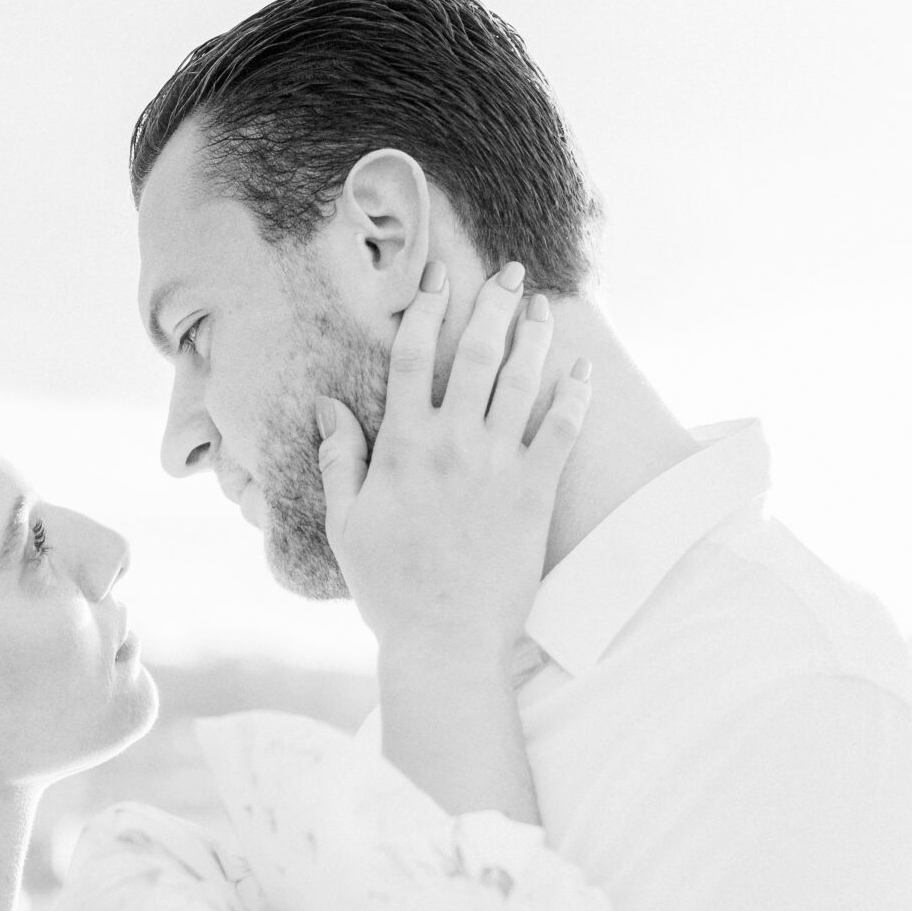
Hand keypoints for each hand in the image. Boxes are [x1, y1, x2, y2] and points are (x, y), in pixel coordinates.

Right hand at [318, 259, 591, 666]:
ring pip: (522, 380)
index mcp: (403, 446)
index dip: (425, 310)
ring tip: (541, 305)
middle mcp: (454, 443)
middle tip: (508, 273)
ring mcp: (499, 464)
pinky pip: (563, 429)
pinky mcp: (536, 491)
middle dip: (492, 304)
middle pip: (475, 353)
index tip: (438, 279)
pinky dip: (575, 394)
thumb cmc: (389, 587)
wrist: (445, 637)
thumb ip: (341, 460)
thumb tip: (328, 407)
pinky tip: (582, 369)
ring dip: (534, 335)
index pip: (412, 359)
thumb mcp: (346, 524)